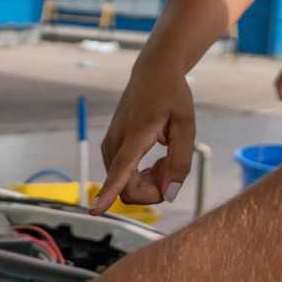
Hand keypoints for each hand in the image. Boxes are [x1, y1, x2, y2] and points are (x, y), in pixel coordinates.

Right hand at [91, 60, 193, 212]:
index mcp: (136, 134)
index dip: (108, 192)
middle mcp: (115, 142)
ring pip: (125, 186)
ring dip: (149, 183)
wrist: (153, 71)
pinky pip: (123, 177)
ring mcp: (109, 145)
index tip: (94, 210)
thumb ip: (180, 161)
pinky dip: (141, 177)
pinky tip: (156, 159)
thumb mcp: (186, 126)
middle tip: (173, 166)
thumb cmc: (172, 96)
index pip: (121, 169)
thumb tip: (168, 195)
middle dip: (153, 190)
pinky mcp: (110, 148)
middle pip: (128, 189)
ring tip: (166, 158)